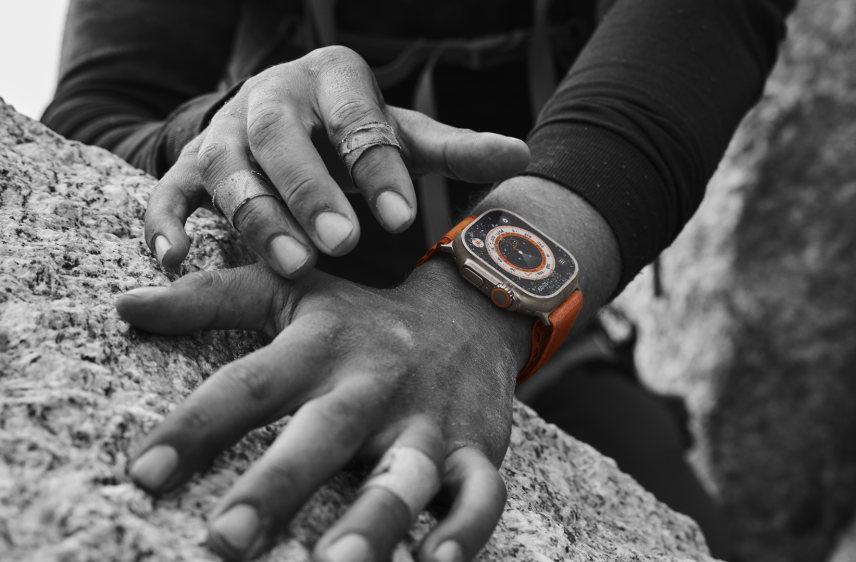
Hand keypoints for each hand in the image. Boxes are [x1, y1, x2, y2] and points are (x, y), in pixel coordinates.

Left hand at [116, 257, 532, 561]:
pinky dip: (465, 531)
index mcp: (321, 347)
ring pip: (404, 473)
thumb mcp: (294, 290)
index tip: (140, 473)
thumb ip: (210, 298)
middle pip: (323, 432)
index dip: (194, 427)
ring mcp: (428, 421)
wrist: (474, 308)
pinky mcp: (478, 449)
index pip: (249, 384)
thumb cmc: (366, 315)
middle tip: (224, 540)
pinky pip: (482, 494)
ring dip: (373, 521)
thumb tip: (125, 303)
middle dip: (277, 485)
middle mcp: (373, 385)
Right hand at [145, 46, 529, 277]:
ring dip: (257, 218)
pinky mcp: (191, 166)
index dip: (377, 166)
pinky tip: (175, 260)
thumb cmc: (352, 130)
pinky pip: (170, 191)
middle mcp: (271, 100)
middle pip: (281, 138)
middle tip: (343, 243)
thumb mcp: (403, 134)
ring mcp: (225, 133)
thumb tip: (521, 156)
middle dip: (309, 191)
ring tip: (294, 266)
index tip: (401, 218)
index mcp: (330, 81)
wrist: (283, 113)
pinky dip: (166, 223)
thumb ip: (453, 150)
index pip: (356, 119)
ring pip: (230, 171)